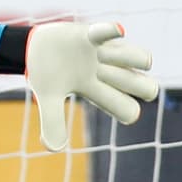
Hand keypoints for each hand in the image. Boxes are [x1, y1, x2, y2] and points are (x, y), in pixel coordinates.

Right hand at [25, 22, 158, 151]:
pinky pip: (111, 31)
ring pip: (143, 59)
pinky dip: (112, 32)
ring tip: (101, 57)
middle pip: (146, 87)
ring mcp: (106, 53)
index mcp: (98, 91)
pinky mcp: (95, 33)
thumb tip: (55, 149)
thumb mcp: (47, 99)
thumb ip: (52, 122)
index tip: (104, 99)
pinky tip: (102, 37)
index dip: (127, 111)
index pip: (129, 109)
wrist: (35, 47)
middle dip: (139, 86)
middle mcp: (109, 74)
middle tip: (108, 79)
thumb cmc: (46, 75)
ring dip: (127, 59)